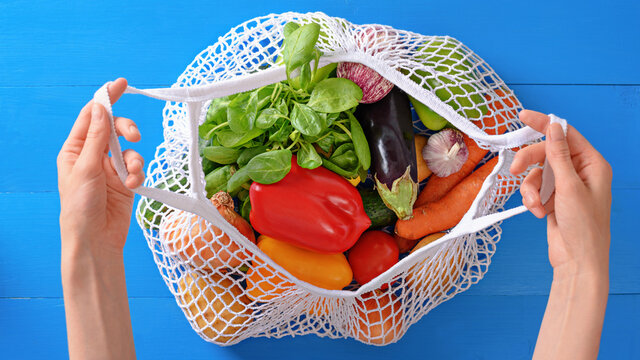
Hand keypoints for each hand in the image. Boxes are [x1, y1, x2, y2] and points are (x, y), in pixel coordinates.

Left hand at [57, 78, 144, 257]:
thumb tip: (101, 107)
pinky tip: (132, 186)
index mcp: (76, 149)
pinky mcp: (126, 181)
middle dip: (126, 130)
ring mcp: (110, 168)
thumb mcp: (86, 168)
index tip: (122, 83)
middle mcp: (93, 155)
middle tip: (134, 135)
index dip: (106, 98)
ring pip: (129, 149)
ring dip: (133, 160)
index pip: (92, 115)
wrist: (95, 239)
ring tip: (130, 175)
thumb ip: (97, 137)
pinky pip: (137, 167)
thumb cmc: (80, 207)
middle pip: (114, 128)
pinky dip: (137, 174)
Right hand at [510, 110, 611, 277]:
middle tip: (514, 170)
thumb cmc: (584, 226)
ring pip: (536, 173)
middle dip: (529, 163)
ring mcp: (565, 186)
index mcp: (592, 164)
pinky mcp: (553, 198)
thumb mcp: (569, 187)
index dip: (544, 124)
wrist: (578, 260)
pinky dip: (531, 199)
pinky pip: (534, 188)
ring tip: (535, 204)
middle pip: (545, 153)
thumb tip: (554, 127)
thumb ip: (558, 155)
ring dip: (530, 188)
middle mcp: (579, 172)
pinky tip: (537, 212)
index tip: (523, 116)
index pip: (565, 134)